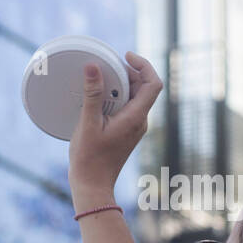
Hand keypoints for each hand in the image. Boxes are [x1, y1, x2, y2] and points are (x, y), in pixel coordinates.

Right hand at [68, 51, 162, 205]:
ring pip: (135, 97)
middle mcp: (140, 121)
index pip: (153, 84)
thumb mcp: (88, 122)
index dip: (144, 65)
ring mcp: (135, 127)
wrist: (92, 185)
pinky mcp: (127, 131)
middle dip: (129, 72)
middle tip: (107, 66)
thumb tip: (93, 67)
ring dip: (121, 84)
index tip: (126, 56)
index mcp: (136, 117)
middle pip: (144, 87)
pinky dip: (117, 97)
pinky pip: (128, 107)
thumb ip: (92, 94)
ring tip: (101, 80)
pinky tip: (99, 98)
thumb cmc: (90, 159)